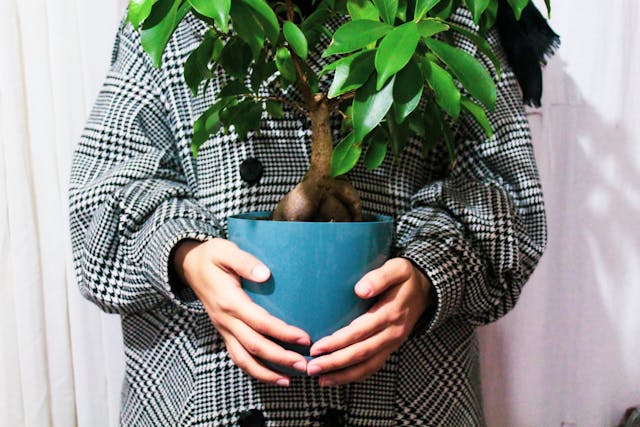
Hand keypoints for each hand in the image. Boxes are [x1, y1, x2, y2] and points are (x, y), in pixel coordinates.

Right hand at [172, 238, 310, 385]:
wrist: (189, 266)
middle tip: (305, 365)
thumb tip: (265, 274)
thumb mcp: (226, 251)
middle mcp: (225, 320)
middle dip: (281, 358)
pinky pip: (238, 356)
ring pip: (243, 359)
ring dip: (266, 372)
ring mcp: (223, 329)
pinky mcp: (224, 332)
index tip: (304, 338)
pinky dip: (254, 369)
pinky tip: (270, 374)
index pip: (261, 322)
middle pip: (255, 346)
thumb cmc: (212, 256)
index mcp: (229, 301)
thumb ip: (245, 262)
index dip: (283, 333)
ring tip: (288, 380)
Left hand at [305, 258, 432, 385]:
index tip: (317, 347)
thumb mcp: (397, 269)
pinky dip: (355, 376)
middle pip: (361, 353)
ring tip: (320, 380)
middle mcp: (392, 333)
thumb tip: (360, 290)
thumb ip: (379, 277)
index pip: (360, 332)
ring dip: (343, 375)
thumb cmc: (405, 276)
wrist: (426, 289)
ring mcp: (393, 343)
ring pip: (367, 366)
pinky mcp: (390, 348)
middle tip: (312, 368)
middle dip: (335, 363)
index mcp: (391, 314)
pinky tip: (337, 378)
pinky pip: (373, 367)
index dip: (338, 342)